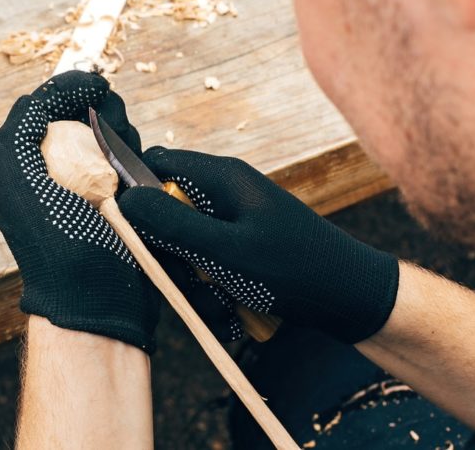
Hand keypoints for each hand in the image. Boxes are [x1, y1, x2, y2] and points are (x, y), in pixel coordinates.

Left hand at [0, 71, 159, 352]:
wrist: (101, 299)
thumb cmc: (58, 244)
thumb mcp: (20, 180)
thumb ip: (20, 129)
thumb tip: (46, 93)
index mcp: (30, 167)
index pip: (47, 109)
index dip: (69, 89)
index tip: (95, 84)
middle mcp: (60, 174)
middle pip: (83, 117)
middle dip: (100, 109)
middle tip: (111, 121)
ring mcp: (95, 187)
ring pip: (112, 136)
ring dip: (121, 131)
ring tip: (123, 151)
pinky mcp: (126, 201)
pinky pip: (133, 163)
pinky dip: (136, 155)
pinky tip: (137, 168)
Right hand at [118, 147, 398, 343]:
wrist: (350, 298)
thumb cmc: (293, 269)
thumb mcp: (227, 250)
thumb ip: (174, 223)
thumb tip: (124, 198)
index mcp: (220, 177)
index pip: (155, 165)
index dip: (134, 192)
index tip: (131, 231)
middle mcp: (224, 193)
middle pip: (166, 211)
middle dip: (170, 253)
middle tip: (188, 279)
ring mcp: (233, 220)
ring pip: (185, 246)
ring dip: (194, 281)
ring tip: (221, 303)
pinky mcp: (241, 246)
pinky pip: (208, 264)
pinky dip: (213, 289)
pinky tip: (233, 309)